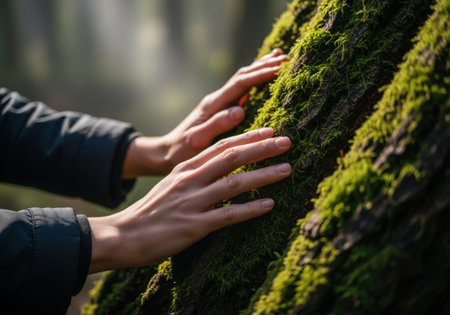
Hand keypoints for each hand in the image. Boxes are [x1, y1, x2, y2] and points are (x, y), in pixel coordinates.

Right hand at [89, 128, 290, 271]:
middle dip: (262, 148)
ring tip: (286, 169)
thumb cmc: (151, 211)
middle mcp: (190, 180)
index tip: (270, 131)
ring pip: (234, 184)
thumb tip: (221, 168)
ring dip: (263, 175)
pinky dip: (250, 209)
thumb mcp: (171, 184)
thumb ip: (194, 174)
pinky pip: (228, 215)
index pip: (221, 146)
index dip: (247, 137)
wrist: (124, 236)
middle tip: (287, 142)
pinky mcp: (193, 226)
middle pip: (231, 158)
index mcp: (185, 168)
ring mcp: (192, 202)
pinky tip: (270, 205)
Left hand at [122, 48, 287, 176]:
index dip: (261, 74)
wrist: (165, 153)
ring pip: (242, 80)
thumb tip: (240, 110)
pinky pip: (242, 91)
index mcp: (212, 105)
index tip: (281, 68)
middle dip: (265, 66)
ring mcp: (218, 104)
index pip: (240, 83)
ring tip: (279, 58)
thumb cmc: (181, 151)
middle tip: (287, 58)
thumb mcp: (196, 141)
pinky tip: (264, 79)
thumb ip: (216, 125)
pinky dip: (255, 80)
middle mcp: (216, 100)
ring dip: (261, 68)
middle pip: (243, 76)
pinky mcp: (221, 110)